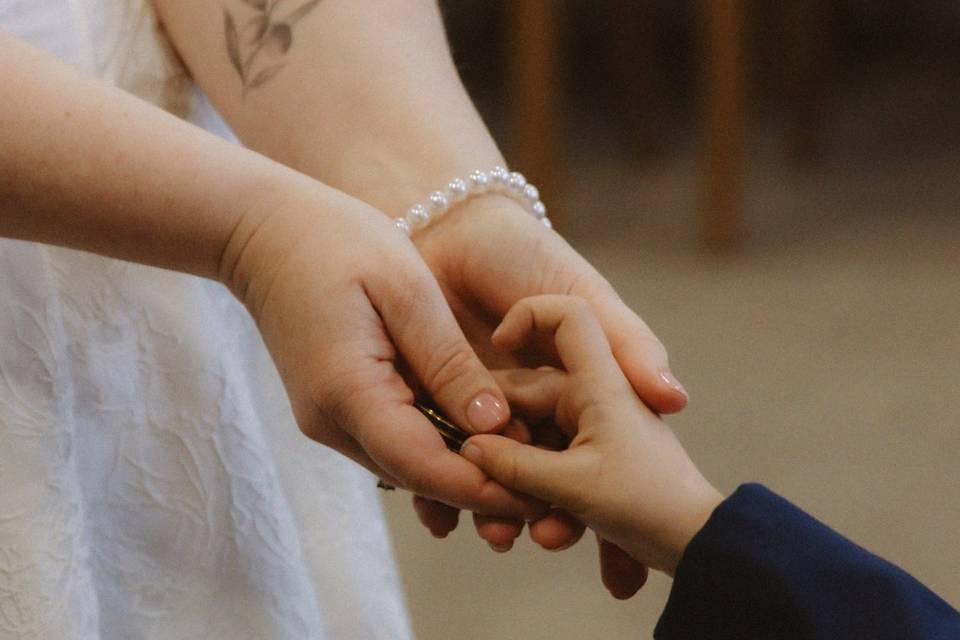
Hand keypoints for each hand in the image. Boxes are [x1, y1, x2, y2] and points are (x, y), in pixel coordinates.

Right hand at [217, 180, 546, 518]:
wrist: (263, 232)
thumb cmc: (336, 242)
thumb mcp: (406, 290)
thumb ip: (448, 362)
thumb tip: (493, 426)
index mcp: (348, 392)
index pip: (424, 466)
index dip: (483, 488)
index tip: (538, 497)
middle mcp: (332, 421)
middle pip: (417, 475)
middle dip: (482, 486)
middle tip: (545, 489)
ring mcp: (328, 418)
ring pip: (407, 462)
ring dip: (462, 468)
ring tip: (525, 462)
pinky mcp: (334, 406)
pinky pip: (393, 438)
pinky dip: (437, 443)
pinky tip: (478, 433)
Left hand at [409, 196, 689, 596]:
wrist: (446, 229)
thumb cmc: (523, 254)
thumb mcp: (582, 296)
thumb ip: (625, 344)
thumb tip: (675, 401)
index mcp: (570, 396)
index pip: (594, 460)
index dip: (610, 503)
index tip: (620, 545)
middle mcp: (525, 414)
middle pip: (542, 482)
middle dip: (550, 519)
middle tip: (552, 538)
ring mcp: (472, 416)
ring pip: (488, 480)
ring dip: (495, 514)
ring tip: (498, 536)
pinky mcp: (426, 411)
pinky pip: (431, 460)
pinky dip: (436, 491)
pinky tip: (442, 516)